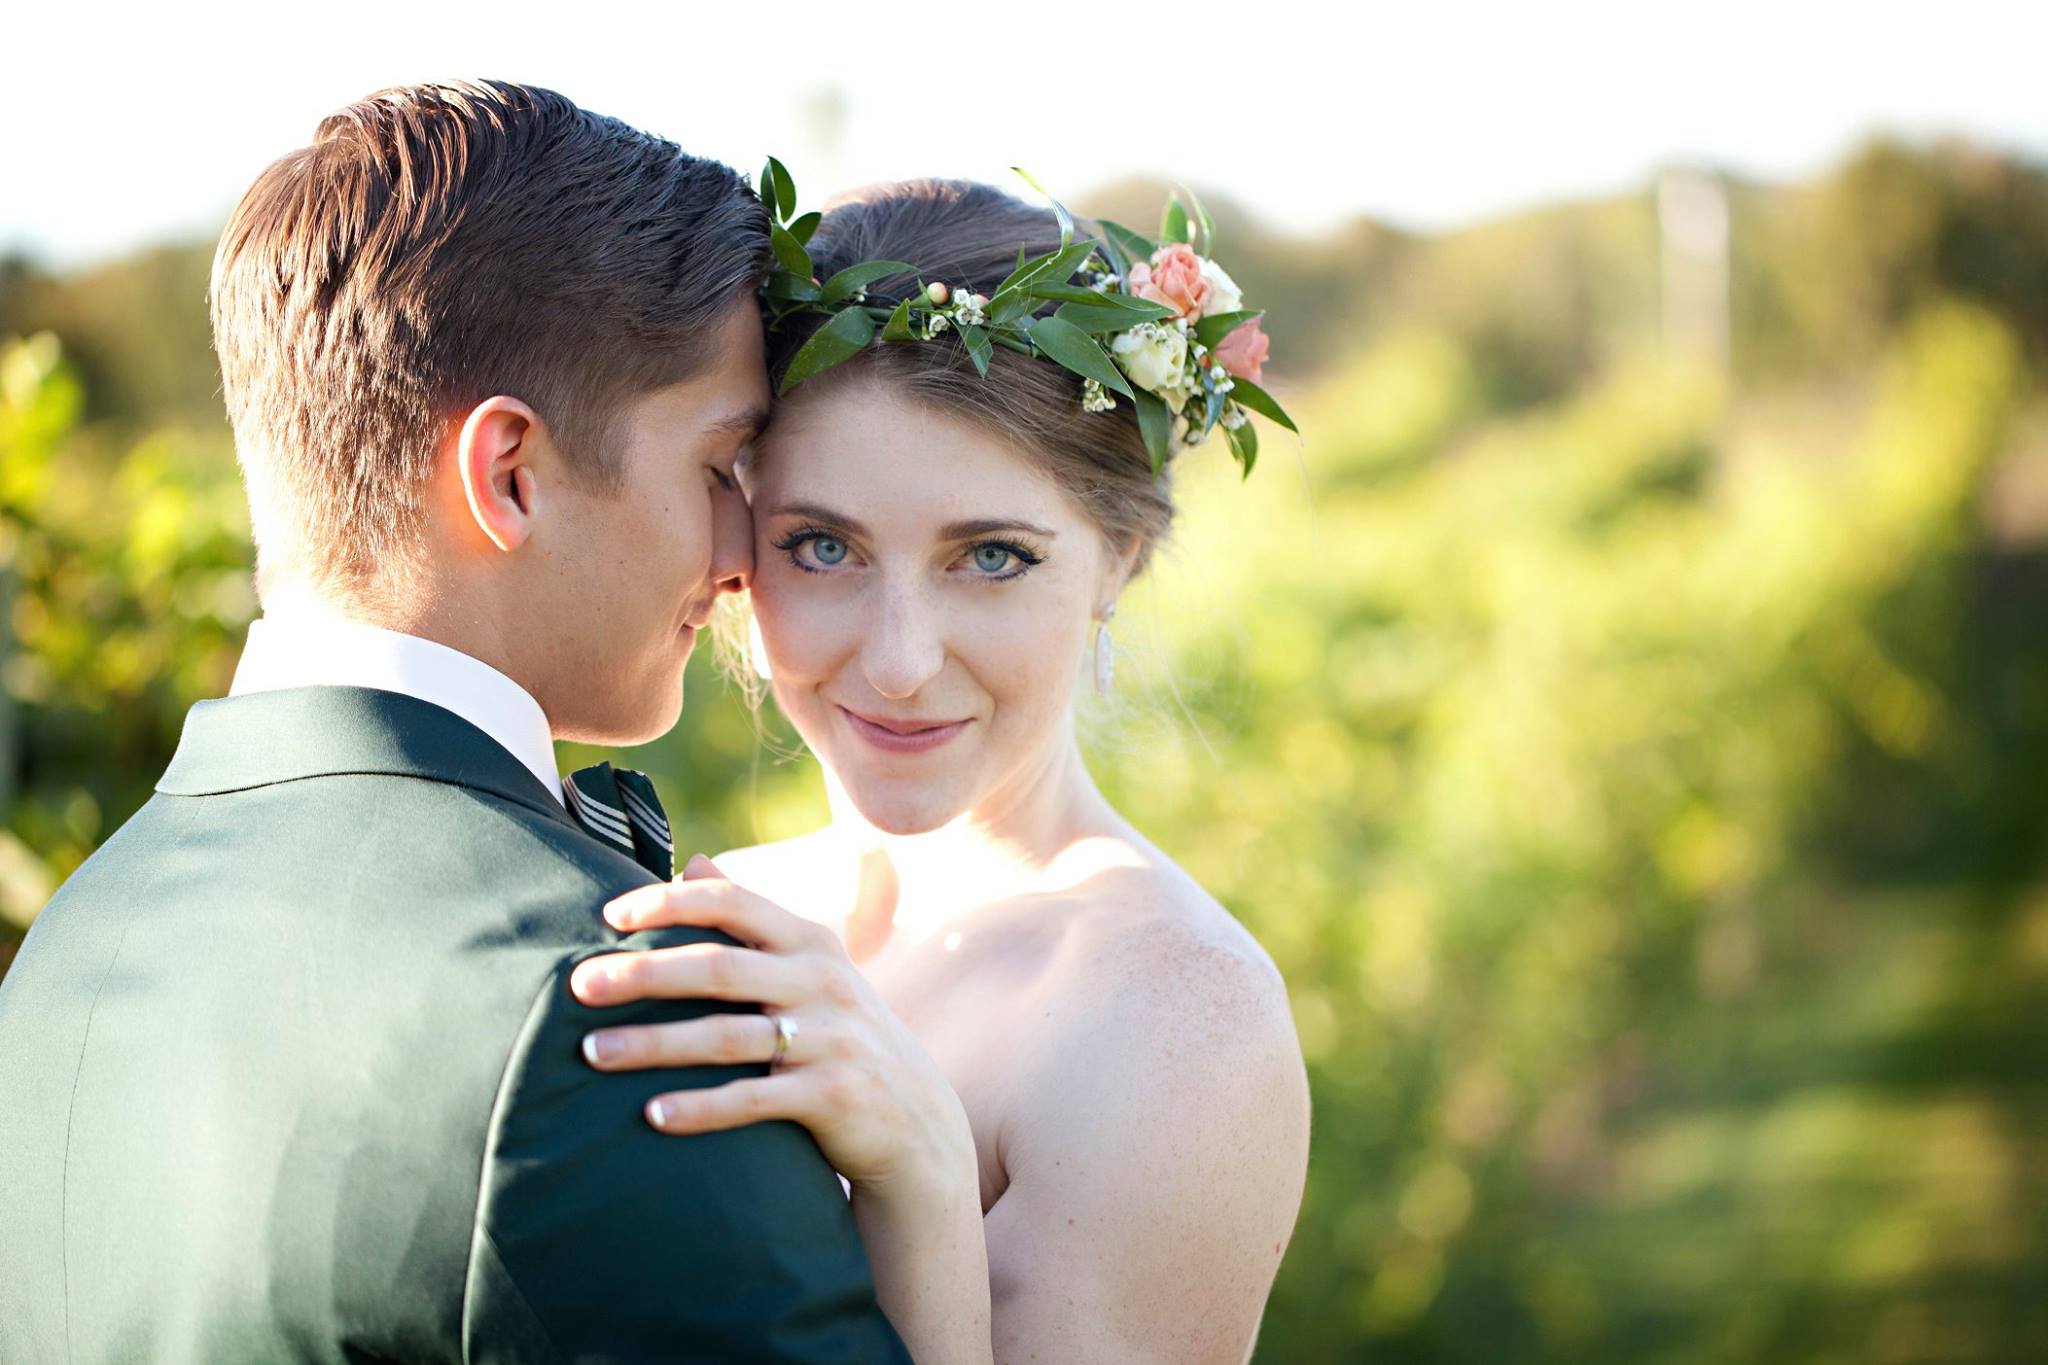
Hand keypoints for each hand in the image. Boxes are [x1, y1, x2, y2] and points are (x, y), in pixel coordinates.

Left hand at [571, 855, 975, 1198]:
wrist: (916, 1120)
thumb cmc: (839, 1035)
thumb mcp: (811, 969)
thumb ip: (752, 920)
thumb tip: (690, 860)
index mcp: (812, 942)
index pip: (734, 903)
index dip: (670, 903)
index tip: (610, 916)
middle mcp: (823, 983)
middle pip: (719, 968)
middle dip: (644, 974)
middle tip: (579, 985)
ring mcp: (830, 1039)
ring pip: (726, 1038)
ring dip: (653, 1045)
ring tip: (592, 1052)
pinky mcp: (833, 1096)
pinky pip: (753, 1100)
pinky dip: (701, 1108)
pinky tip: (652, 1115)